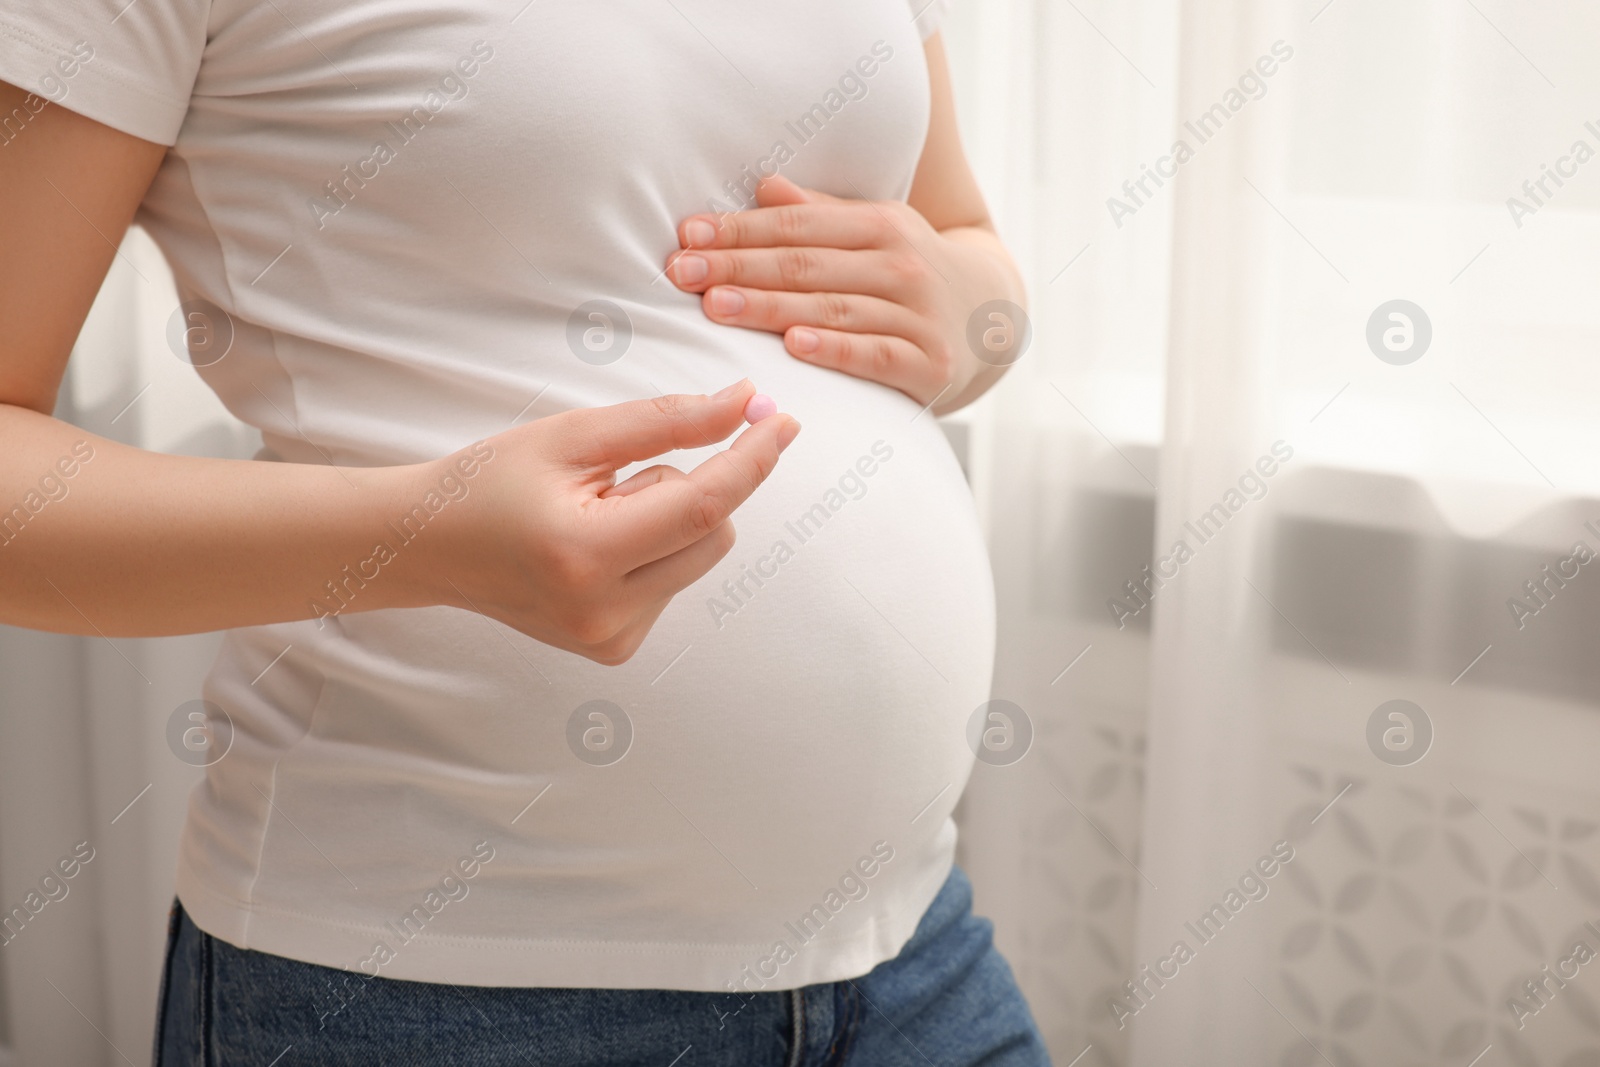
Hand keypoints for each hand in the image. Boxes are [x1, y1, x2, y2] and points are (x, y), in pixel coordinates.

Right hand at [420, 380, 798, 664]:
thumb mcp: (575, 436)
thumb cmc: (492, 482)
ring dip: (668, 521)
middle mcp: (603, 612)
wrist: (430, 547)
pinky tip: (593, 547)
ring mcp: (610, 640)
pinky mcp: (615, 650)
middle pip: (713, 532)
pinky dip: (653, 552)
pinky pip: (675, 582)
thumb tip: (745, 404)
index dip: (750, 458)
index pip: (701, 504)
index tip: (781, 419)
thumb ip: (667, 421)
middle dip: (689, 487)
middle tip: (615, 478)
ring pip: (700, 556)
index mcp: (585, 554)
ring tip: (592, 516)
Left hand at [664, 175, 1017, 412]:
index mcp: (880, 224)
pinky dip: (835, 350)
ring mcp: (916, 315)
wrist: (992, 318)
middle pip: (805, 265)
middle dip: (738, 267)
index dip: (739, 229)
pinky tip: (794, 345)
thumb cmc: (909, 270)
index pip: (796, 226)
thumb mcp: (874, 231)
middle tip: (683, 273)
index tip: (687, 235)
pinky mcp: (927, 365)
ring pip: (832, 309)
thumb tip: (763, 187)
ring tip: (716, 306)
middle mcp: (901, 264)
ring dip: (769, 307)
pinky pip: (874, 355)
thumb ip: (819, 216)